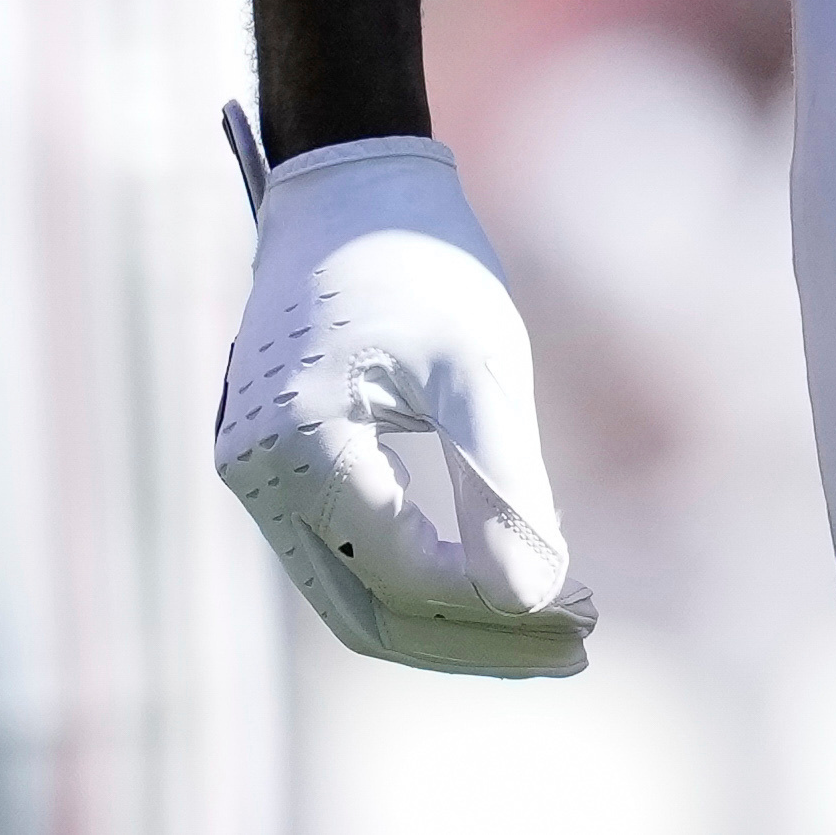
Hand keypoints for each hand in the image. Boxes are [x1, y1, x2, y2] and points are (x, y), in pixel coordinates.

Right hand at [214, 135, 594, 674]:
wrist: (351, 185)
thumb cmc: (420, 258)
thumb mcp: (478, 364)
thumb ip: (502, 483)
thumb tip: (538, 595)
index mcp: (296, 446)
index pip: (402, 576)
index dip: (495, 611)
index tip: (582, 617)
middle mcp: (254, 476)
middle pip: (367, 613)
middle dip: (475, 642)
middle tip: (576, 651)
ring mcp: (253, 476)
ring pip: (351, 596)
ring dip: (449, 622)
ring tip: (552, 630)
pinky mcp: (273, 469)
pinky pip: (342, 554)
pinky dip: (416, 579)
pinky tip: (495, 584)